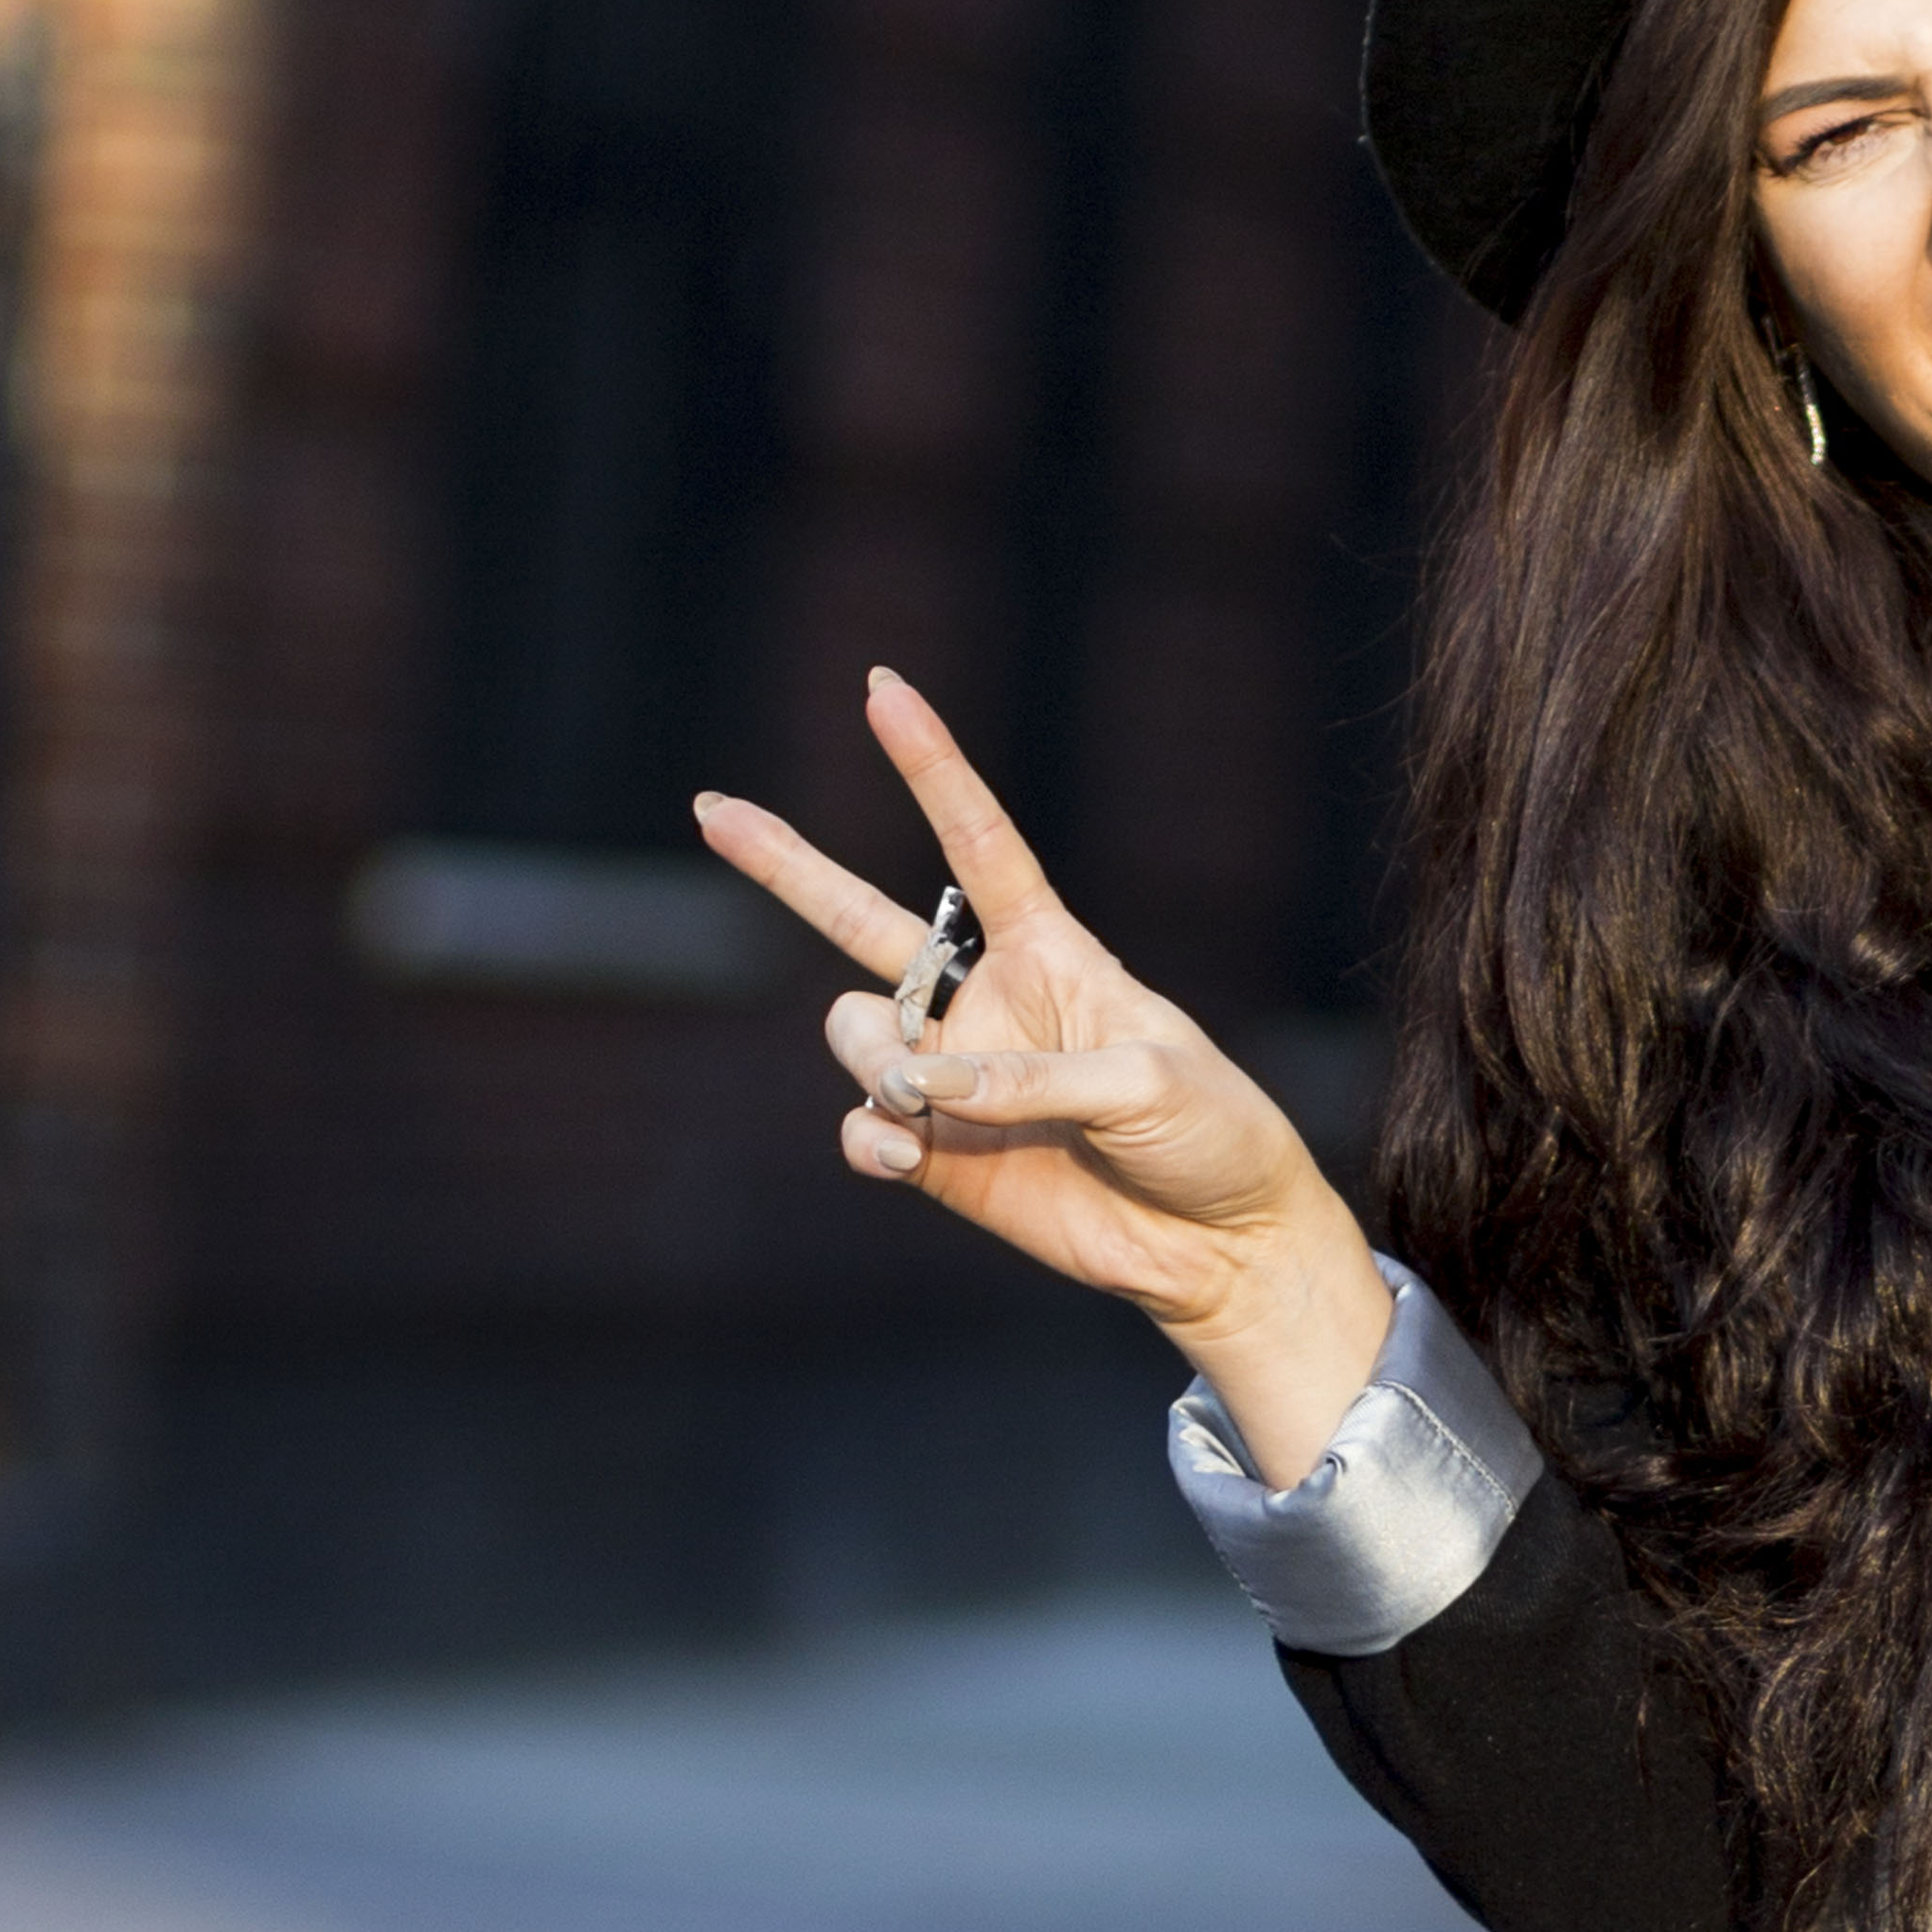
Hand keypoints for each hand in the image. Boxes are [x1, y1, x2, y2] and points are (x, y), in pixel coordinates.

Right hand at [693, 670, 1395, 1471]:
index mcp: (1052, 951)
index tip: (882, 688)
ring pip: (855, 1033)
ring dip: (870, 1054)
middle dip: (788, 864)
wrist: (1220, 1243)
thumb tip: (915, 1082)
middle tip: (711, 806)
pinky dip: (869, 1136)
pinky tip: (901, 1151)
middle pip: (865, 920)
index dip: (931, 767)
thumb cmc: (1209, 1132)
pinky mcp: (938, 1158)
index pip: (977, 843)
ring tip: (922, 1097)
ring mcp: (955, 1081)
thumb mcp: (1146, 1082)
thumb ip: (1031, 1077)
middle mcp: (988, 1004)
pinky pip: (864, 1128)